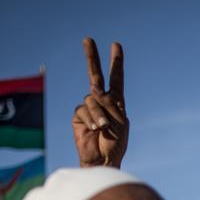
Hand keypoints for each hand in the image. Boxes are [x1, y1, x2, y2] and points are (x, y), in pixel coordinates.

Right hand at [72, 38, 128, 167]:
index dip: (116, 63)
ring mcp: (89, 108)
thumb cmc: (116, 143)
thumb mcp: (120, 122)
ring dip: (99, 112)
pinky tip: (96, 129)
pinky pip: (84, 110)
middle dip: (92, 57)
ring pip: (92, 98)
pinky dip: (91, 118)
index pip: (116, 79)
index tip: (116, 45)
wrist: (103, 160)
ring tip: (104, 127)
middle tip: (87, 39)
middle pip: (95, 75)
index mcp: (116, 102)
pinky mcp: (78, 116)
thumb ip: (110, 105)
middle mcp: (101, 102)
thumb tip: (95, 91)